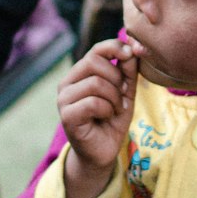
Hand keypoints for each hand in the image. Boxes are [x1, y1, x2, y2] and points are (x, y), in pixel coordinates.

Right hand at [58, 37, 139, 197]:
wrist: (103, 151)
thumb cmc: (112, 120)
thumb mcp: (125, 91)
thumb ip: (128, 70)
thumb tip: (132, 45)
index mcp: (79, 73)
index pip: (96, 49)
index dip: (116, 48)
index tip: (132, 55)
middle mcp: (67, 83)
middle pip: (95, 62)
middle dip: (117, 79)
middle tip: (122, 95)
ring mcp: (64, 99)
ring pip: (95, 83)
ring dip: (114, 98)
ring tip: (115, 109)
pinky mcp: (67, 116)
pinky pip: (93, 102)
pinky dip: (107, 110)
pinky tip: (107, 117)